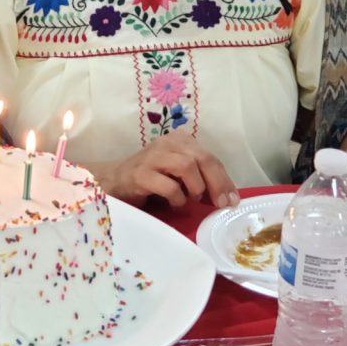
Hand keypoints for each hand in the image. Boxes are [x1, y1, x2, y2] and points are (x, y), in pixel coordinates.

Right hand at [89, 129, 239, 209]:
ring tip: (192, 200)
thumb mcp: (179, 174)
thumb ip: (200, 179)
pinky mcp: (140, 174)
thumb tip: (226, 198)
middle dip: (216, 184)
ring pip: (187, 166)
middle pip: (202, 159)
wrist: (114, 181)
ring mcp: (152, 157)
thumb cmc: (151, 179)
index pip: (210, 157)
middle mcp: (167, 143)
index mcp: (181, 140)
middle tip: (221, 205)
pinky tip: (175, 204)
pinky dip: (177, 198)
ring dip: (195, 188)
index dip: (224, 179)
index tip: (232, 201)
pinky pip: (168, 185)